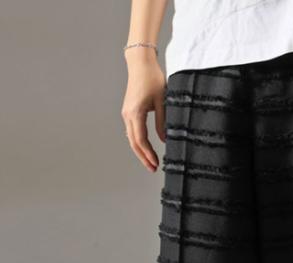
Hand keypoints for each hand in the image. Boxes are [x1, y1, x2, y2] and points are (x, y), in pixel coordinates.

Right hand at [121, 50, 165, 171]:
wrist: (140, 63)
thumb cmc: (152, 78)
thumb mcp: (162, 101)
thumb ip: (163, 122)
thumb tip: (165, 140)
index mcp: (135, 113)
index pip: (141, 140)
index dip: (148, 154)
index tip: (156, 164)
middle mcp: (128, 115)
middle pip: (134, 143)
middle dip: (143, 157)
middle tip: (153, 168)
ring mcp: (127, 113)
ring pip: (132, 138)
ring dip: (141, 151)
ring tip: (150, 161)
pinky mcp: (129, 111)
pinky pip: (132, 131)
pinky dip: (138, 142)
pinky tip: (145, 148)